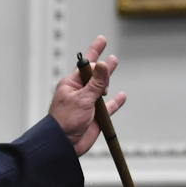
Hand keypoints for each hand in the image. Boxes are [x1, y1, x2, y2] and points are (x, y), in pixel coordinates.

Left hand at [48, 35, 125, 156]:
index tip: (102, 41)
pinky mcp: (96, 117)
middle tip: (106, 49)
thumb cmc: (65, 121)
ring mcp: (88, 104)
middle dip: (102, 62)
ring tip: (114, 63)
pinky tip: (122, 96)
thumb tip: (103, 63)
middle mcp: (80, 92)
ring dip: (108, 78)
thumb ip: (95, 82)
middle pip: (95, 74)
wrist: (63, 145)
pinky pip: (109, 107)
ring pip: (102, 88)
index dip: (95, 53)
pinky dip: (116, 102)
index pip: (86, 65)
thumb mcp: (82, 98)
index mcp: (71, 84)